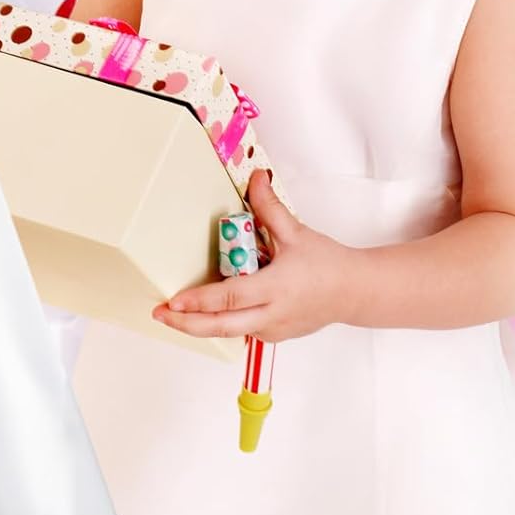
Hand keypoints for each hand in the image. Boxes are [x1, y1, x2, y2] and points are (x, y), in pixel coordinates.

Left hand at [151, 170, 355, 342]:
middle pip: (221, 326)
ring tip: (175, 312)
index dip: (199, 301)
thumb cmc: (328, 264)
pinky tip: (210, 311)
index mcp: (276, 288)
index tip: (174, 300)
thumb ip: (270, 207)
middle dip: (186, 323)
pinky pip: (243, 329)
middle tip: (160, 314)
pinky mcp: (274, 336)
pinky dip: (224, 320)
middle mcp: (272, 314)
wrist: (354, 292)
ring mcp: (273, 329)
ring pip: (230, 330)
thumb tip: (256, 178)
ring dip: (201, 323)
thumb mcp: (296, 233)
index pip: (230, 297)